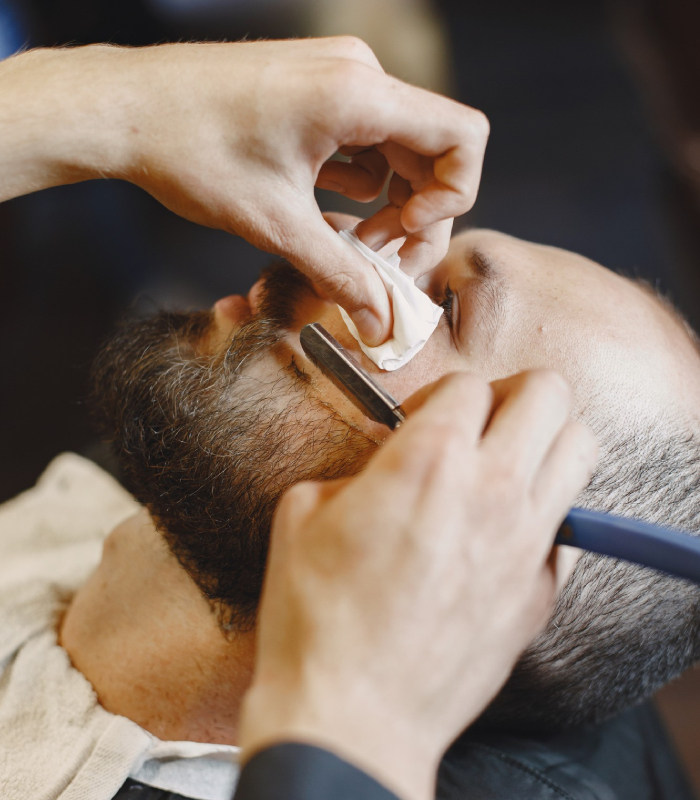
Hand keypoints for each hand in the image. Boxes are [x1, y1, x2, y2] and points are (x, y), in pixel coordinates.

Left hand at [0, 40, 488, 344]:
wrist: (125, 108)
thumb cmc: (190, 149)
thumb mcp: (276, 225)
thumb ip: (340, 276)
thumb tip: (380, 324)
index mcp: (358, 95)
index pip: (462, 136)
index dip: (455, 195)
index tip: (409, 234)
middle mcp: (357, 76)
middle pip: (431, 150)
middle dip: (415, 215)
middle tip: (382, 265)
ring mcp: (336, 79)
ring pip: (397, 150)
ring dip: (385, 204)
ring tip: (349, 247)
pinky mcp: (315, 91)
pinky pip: (362, 141)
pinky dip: (357, 183)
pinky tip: (327, 216)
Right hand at [239, 370, 596, 799]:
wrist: (353, 713)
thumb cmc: (317, 617)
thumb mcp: (302, 514)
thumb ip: (354, 472)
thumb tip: (380, 468)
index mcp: (427, 460)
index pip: (470, 383)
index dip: (441, 395)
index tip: (421, 420)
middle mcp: (491, 489)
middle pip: (548, 394)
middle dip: (515, 394)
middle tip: (483, 420)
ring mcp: (526, 541)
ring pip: (580, 448)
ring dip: (547, 441)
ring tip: (508, 463)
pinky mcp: (540, 591)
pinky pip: (567, 525)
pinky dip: (542, 511)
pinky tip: (501, 534)